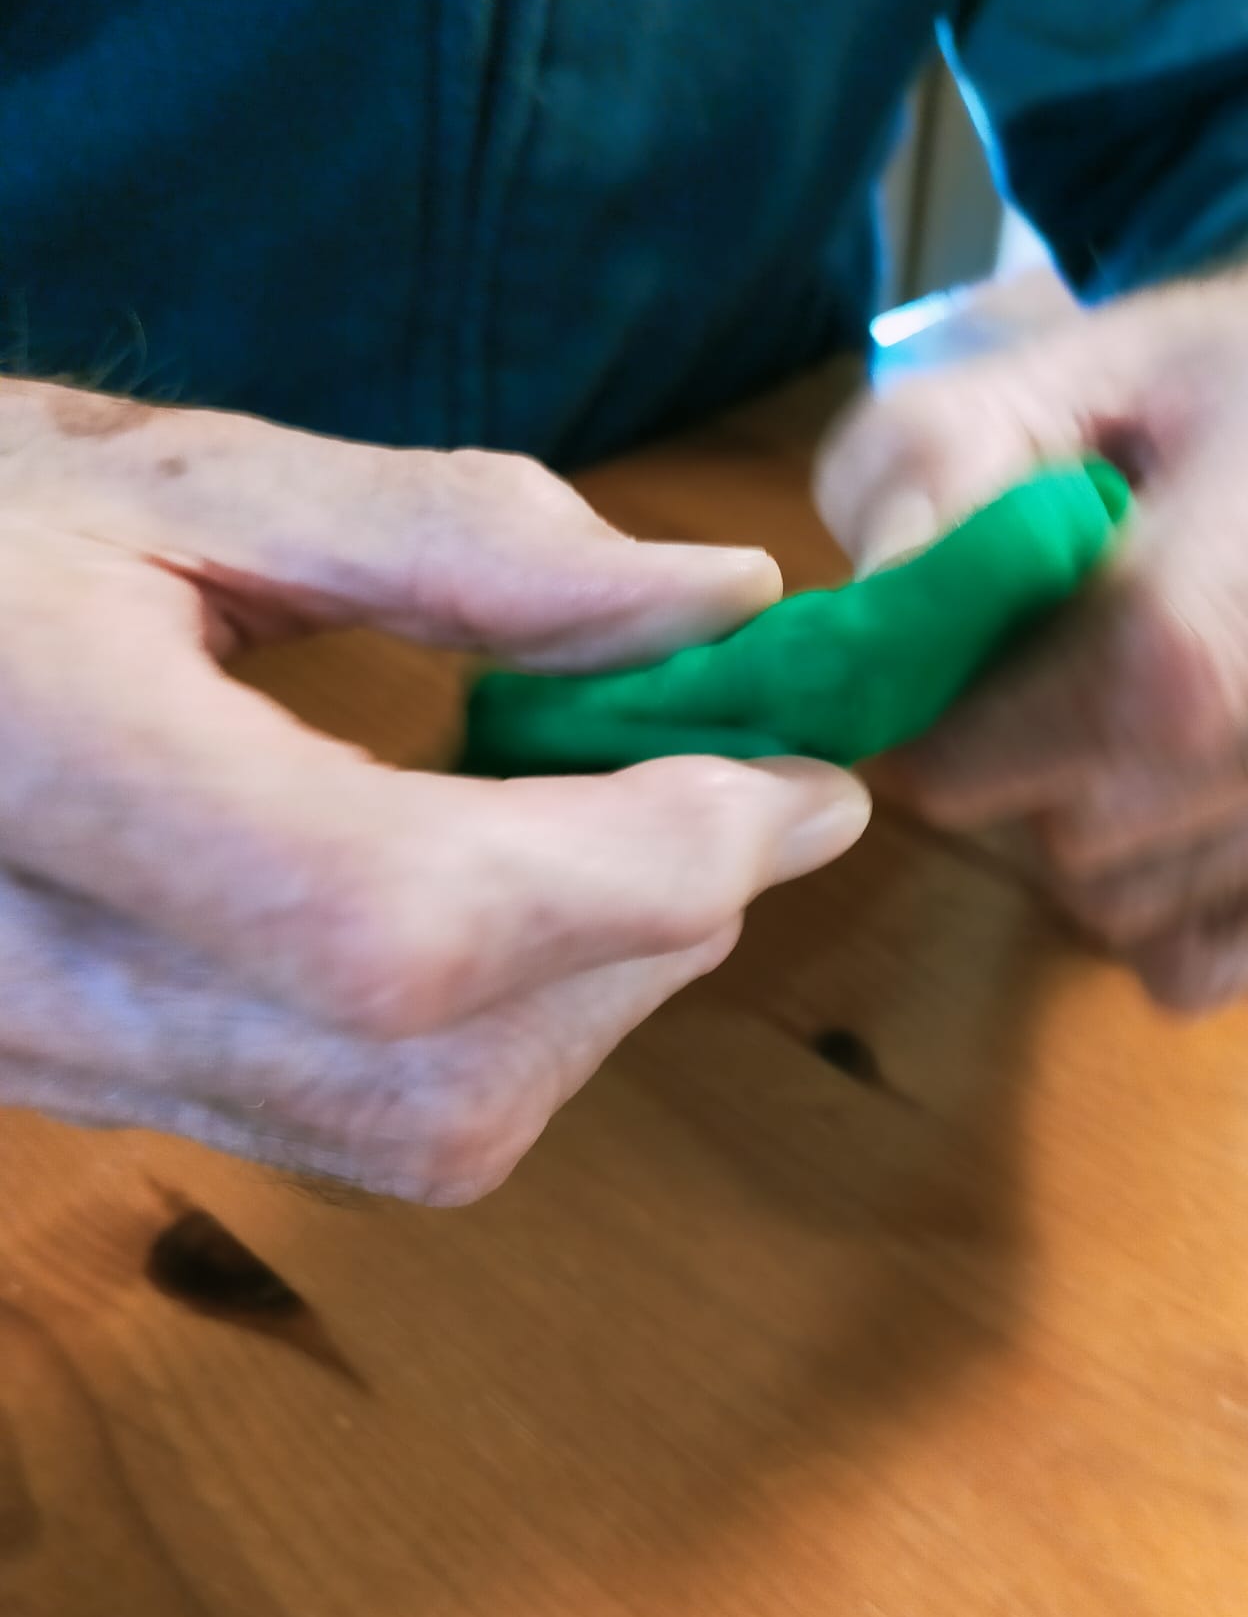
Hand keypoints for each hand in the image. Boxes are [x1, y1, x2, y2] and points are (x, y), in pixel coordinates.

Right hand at [0, 381, 869, 1201]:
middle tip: (736, 794)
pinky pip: (358, 1129)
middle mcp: (35, 982)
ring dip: (590, 998)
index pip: (397, 917)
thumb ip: (454, 537)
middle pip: (438, 1075)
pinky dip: (500, 1031)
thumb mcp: (174, 483)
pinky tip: (513, 896)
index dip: (635, 868)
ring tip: (625, 832)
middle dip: (647, 942)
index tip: (802, 783)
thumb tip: (714, 602)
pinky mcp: (100, 1096)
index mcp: (35, 767)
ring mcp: (57, 1070)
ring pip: (416, 1133)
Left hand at [817, 262, 1247, 1008]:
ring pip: (1155, 892)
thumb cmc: (1151, 415)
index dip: (1003, 726)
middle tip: (995, 712)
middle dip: (1017, 778)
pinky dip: (1121, 907)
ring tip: (1083, 735)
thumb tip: (890, 607)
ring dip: (1058, 845)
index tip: (912, 732)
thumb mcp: (1018, 383)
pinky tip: (1138, 806)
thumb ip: (928, 470)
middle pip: (1150, 793)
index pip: (1164, 662)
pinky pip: (1196, 960)